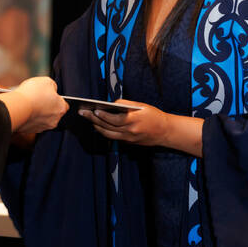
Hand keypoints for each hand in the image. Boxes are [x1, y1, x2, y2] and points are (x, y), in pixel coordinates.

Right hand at [5, 76, 67, 135]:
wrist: (17, 106)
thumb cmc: (32, 94)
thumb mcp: (47, 81)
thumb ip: (53, 86)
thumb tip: (52, 89)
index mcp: (61, 108)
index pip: (64, 105)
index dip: (57, 99)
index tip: (50, 95)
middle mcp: (54, 120)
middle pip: (53, 113)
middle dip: (47, 106)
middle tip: (38, 98)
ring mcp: (42, 127)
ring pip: (42, 119)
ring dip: (38, 113)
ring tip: (30, 103)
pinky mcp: (30, 130)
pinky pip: (32, 123)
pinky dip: (29, 118)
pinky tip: (25, 110)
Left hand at [79, 101, 203, 155]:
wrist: (165, 132)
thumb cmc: (154, 116)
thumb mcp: (142, 106)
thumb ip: (126, 105)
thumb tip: (111, 104)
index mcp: (133, 121)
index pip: (113, 119)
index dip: (102, 115)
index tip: (93, 109)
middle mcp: (129, 131)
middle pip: (107, 127)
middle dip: (93, 119)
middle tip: (82, 112)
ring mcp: (128, 139)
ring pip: (107, 134)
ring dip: (96, 126)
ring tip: (88, 118)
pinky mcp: (128, 143)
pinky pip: (113, 137)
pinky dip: (104, 131)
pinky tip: (98, 124)